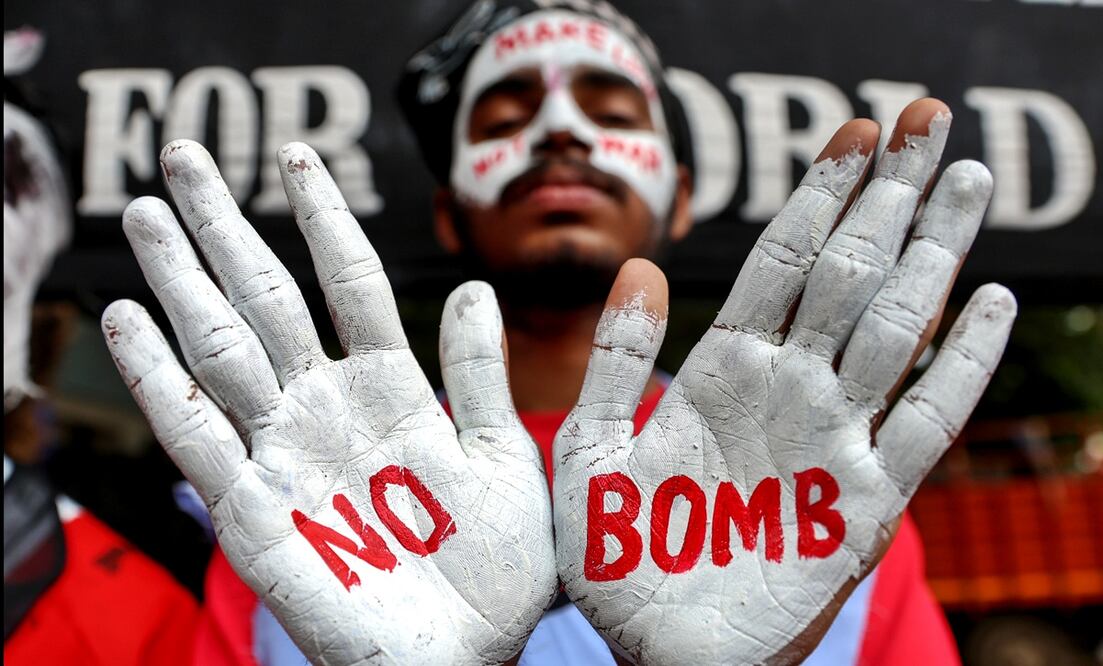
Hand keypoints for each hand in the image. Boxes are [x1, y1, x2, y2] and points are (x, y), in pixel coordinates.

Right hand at [102, 141, 555, 663]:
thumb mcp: (504, 455)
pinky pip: (198, 435)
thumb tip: (474, 284)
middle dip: (226, 228)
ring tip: (147, 213)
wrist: (467, 656)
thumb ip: (481, 373)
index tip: (299, 156)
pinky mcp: (252, 511)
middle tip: (184, 157)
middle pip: (269, 300)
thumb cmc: (497, 566)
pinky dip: (160, 379)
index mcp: (395, 390)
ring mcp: (285, 454)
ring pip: (223, 350)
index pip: (349, 282)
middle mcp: (330, 409)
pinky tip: (127, 319)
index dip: (324, 218)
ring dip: (182, 282)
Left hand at [553, 99, 1015, 663]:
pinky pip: (925, 423)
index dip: (817, 196)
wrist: (658, 654)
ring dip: (931, 254)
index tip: (855, 131)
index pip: (781, 263)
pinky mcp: (866, 503)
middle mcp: (786, 391)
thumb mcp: (592, 452)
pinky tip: (990, 303)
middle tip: (927, 117)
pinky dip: (960, 366)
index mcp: (722, 371)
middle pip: (847, 275)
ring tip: (964, 179)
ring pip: (893, 329)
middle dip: (886, 197)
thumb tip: (640, 266)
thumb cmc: (617, 558)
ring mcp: (832, 440)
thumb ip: (617, 363)